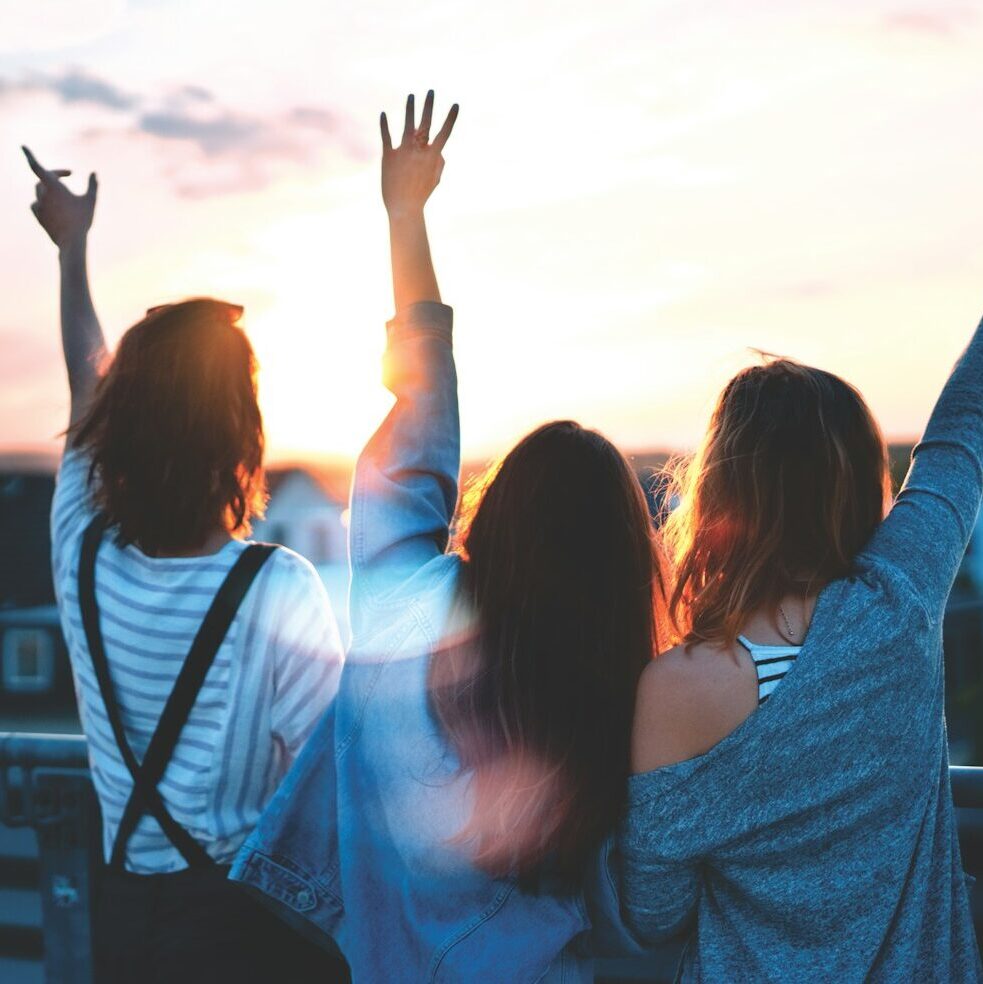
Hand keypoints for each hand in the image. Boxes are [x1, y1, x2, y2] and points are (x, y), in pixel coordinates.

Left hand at [22, 146, 97, 250]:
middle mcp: (42, 194)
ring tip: (63, 192)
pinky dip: (44, 201)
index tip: (22, 146)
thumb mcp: (90, 201)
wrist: (72, 242)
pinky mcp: (38, 216)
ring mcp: (38, 205)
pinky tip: (52, 206)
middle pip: (43, 178)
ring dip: (49, 188)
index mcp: (53, 186)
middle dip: (55, 174)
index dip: (29, 155)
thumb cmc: (82, 220)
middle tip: (68, 174)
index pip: (36, 166)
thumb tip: (94, 173)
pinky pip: (37, 204)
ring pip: (40, 191)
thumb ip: (92, 185)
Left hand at [380, 91, 457, 217]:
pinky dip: (384, 125)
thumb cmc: (421, 195)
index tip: (456, 104)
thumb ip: (439, 163)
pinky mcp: (388, 156)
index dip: (451, 118)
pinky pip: (386, 136)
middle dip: (429, 106)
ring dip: (410, 109)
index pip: (444, 133)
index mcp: (432, 157)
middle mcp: (419, 151)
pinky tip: (383, 114)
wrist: (403, 208)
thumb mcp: (435, 179)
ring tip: (412, 96)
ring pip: (407, 125)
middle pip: (426, 123)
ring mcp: (403, 151)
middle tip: (431, 91)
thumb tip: (439, 150)